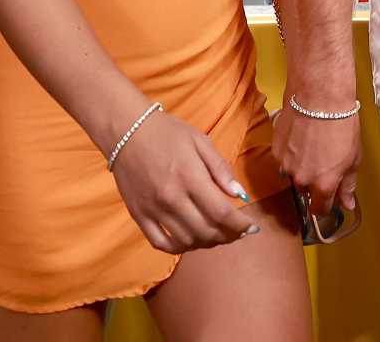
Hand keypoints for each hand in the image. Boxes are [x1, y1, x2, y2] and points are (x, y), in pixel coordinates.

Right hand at [109, 110, 256, 253]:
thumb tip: (239, 194)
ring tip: (218, 236)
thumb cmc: (168, 133)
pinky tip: (190, 241)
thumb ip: (221, 169)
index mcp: (190, 178)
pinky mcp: (138, 215)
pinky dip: (178, 248)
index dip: (240, 225)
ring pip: (186, 241)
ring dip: (207, 243)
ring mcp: (153, 210)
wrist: (126, 131)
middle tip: (238, 232)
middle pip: (206, 231)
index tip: (252, 227)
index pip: (221, 213)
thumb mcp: (201, 141)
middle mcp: (172, 198)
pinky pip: (159, 243)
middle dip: (228, 236)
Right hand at [273, 91, 361, 219]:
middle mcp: (302, 180)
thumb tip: (348, 206)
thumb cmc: (342, 125)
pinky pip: (284, 159)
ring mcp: (285, 166)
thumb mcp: (354, 158)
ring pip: (294, 174)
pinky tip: (301, 137)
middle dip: (315, 181)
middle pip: (307, 190)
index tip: (330, 196)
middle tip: (324, 161)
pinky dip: (291, 153)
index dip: (326, 204)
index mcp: (323, 185)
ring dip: (302, 166)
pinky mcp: (275, 150)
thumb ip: (348, 185)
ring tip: (312, 145)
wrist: (320, 98)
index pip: (320, 209)